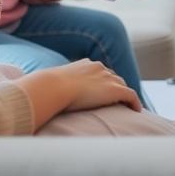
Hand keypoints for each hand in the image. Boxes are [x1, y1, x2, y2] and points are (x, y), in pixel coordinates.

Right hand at [15, 58, 140, 130]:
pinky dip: (134, 102)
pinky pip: (130, 95)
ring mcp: (108, 78)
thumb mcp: (51, 85)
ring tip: (128, 106)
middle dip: (116, 87)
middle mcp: (99, 68)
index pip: (100, 72)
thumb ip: (52, 87)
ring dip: (125, 96)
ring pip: (122, 86)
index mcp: (86, 64)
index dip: (103, 82)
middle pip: (113, 77)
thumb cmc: (48, 88)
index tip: (104, 91)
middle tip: (119, 100)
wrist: (54, 87)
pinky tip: (137, 111)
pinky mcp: (114, 90)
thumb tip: (37, 94)